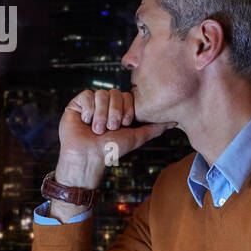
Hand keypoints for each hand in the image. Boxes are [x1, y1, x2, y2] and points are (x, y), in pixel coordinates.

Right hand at [55, 89, 175, 187]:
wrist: (89, 157)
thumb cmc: (111, 150)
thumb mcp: (136, 137)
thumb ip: (154, 128)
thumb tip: (174, 121)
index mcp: (118, 109)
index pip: (127, 96)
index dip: (127, 109)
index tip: (125, 124)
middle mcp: (104, 105)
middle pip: (114, 93)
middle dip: (115, 113)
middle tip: (111, 128)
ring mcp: (90, 103)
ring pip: (100, 94)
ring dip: (101, 115)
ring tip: (97, 129)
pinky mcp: (76, 104)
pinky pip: (86, 95)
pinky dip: (88, 110)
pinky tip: (86, 122)